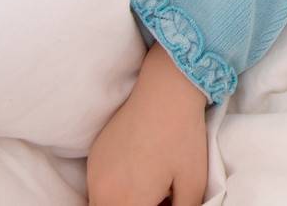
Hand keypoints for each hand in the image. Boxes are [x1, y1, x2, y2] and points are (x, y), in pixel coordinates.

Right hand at [86, 44, 210, 205]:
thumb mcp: (193, 182)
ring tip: (152, 185)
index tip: (165, 201)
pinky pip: (99, 185)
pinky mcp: (94, 157)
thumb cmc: (182, 137)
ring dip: (124, 200)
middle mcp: (102, 192)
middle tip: (161, 197)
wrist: (165, 93)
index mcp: (126, 202)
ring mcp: (94, 174)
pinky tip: (139, 170)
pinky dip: (116, 187)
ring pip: (102, 202)